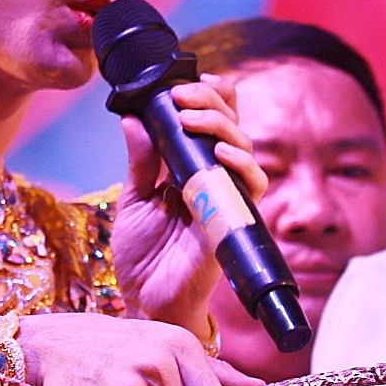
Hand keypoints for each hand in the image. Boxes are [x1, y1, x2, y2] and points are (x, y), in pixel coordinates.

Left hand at [109, 73, 269, 325]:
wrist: (146, 303)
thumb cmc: (144, 256)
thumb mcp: (134, 199)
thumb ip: (140, 160)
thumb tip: (134, 116)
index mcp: (193, 169)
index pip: (213, 123)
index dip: (211, 98)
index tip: (187, 82)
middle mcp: (215, 179)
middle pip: (232, 126)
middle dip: (211, 102)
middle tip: (181, 96)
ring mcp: (227, 198)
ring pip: (244, 149)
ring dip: (221, 126)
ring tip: (190, 118)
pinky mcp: (233, 221)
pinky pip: (252, 186)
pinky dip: (241, 164)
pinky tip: (219, 152)